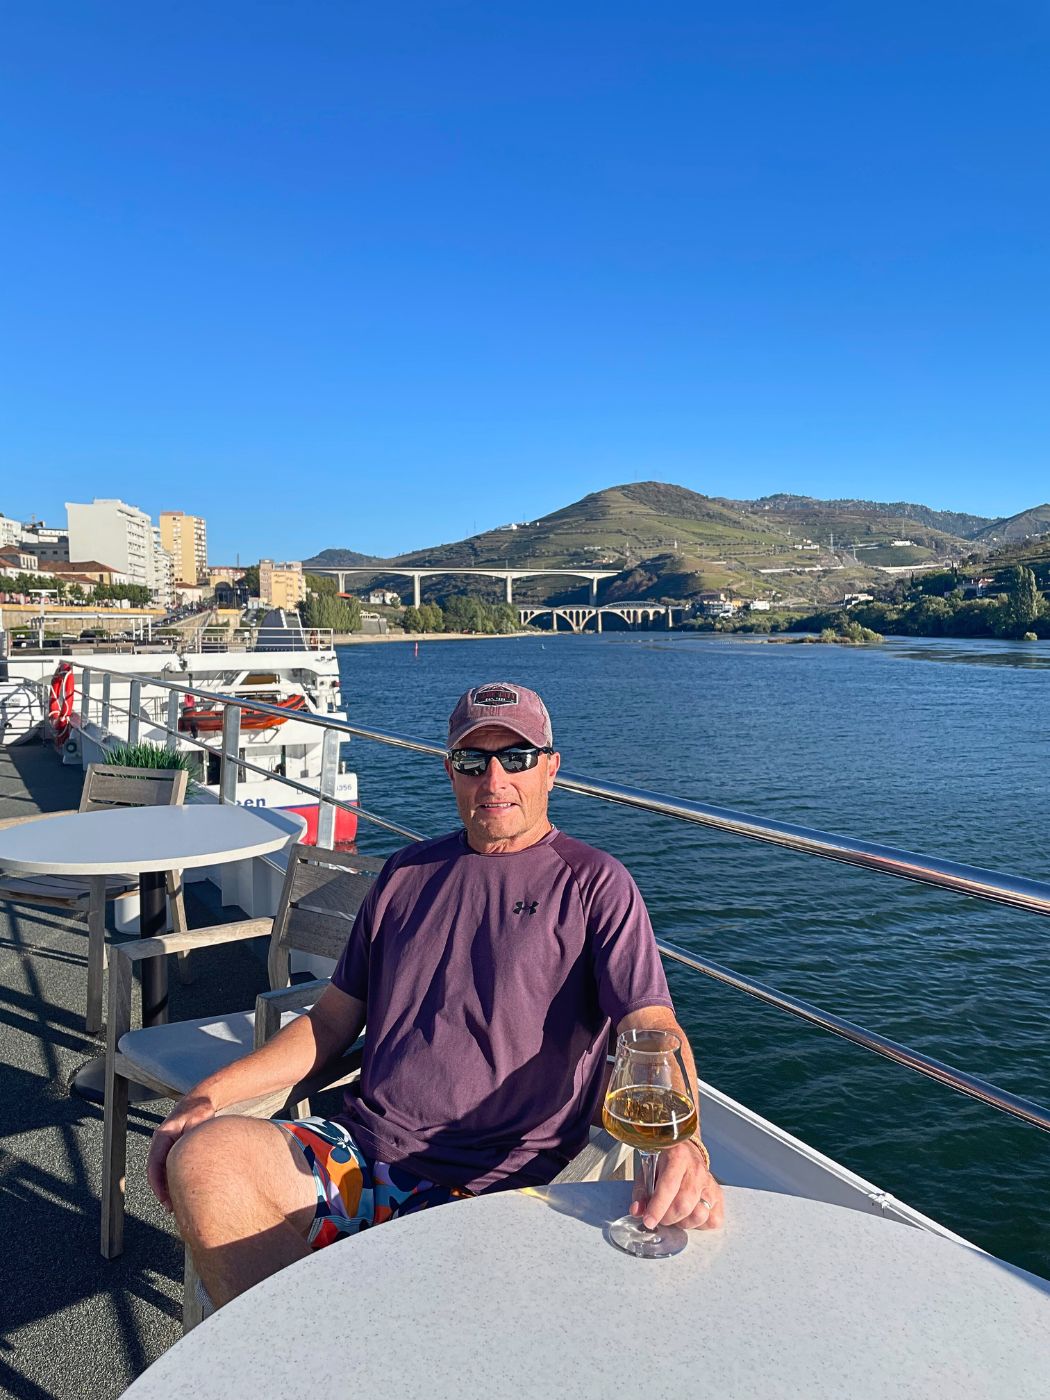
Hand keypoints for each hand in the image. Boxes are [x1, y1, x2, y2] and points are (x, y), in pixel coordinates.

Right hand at [147, 1092, 216, 1210]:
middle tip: (171, 1207)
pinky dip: (172, 1180)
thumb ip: (192, 1135)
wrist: (201, 1100)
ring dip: (167, 1187)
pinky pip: (169, 1168)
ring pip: (162, 1172)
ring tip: (176, 1204)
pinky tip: (181, 1190)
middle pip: (156, 1172)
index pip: (154, 1165)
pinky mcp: (173, 1150)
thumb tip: (192, 1152)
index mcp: (162, 1137)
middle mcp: (161, 1143)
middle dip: (162, 1191)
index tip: (164, 1199)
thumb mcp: (196, 1122)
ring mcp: (166, 1147)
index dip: (158, 1185)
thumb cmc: (199, 1109)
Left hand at [630, 1140, 723, 1230]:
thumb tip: (637, 1211)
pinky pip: (714, 1220)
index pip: (668, 1187)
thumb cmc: (665, 1162)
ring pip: (700, 1215)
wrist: (687, 1150)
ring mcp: (709, 1183)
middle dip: (668, 1218)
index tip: (648, 1221)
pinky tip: (690, 1215)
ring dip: (683, 1222)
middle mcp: (696, 1170)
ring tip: (675, 1215)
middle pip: (684, 1204)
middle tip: (660, 1216)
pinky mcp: (718, 1194)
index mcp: (677, 1157)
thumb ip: (641, 1192)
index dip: (657, 1208)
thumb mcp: (648, 1170)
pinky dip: (701, 1225)